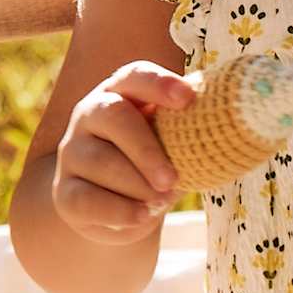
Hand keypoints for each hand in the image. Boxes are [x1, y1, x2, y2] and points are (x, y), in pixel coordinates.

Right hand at [53, 60, 194, 245]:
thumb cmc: (153, 164)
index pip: (135, 76)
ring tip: (161, 201)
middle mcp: (90, 114)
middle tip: (172, 179)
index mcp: (121, 92)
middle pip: (113, 116)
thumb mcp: (171, 143)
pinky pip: (87, 199)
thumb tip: (228, 131)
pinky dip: (120, 211)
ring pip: (101, 162)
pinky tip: (143, 216)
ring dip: (137, 185)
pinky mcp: (64, 192)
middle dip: (146, 148)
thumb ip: (189, 132)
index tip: (188, 99)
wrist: (116, 207)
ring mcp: (73, 152)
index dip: (159, 84)